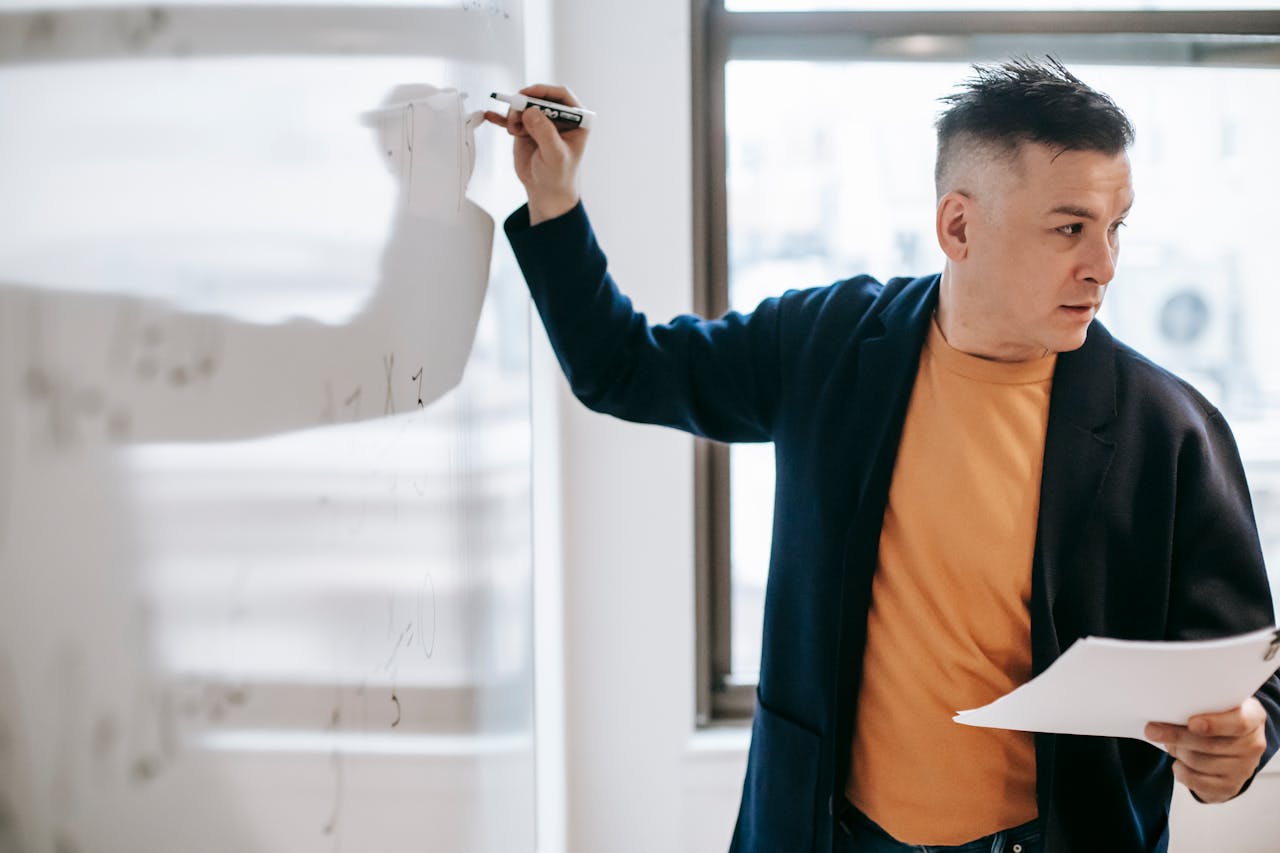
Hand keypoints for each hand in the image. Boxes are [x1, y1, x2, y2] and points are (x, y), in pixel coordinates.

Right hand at [483, 84, 587, 224]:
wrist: (546, 191)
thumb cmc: (559, 176)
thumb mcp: (555, 155)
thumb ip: (545, 133)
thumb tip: (531, 111)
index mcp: (576, 120)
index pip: (561, 96)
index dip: (544, 91)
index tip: (527, 94)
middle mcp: (559, 117)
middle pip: (539, 98)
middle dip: (525, 103)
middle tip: (514, 112)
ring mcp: (542, 122)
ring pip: (524, 106)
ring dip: (514, 113)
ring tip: (512, 130)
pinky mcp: (527, 128)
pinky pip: (513, 118)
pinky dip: (502, 117)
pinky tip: (491, 115)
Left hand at [1145, 697, 1267, 802]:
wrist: (1229, 747)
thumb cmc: (1215, 718)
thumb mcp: (1213, 706)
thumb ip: (1197, 705)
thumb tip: (1164, 709)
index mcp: (1252, 717)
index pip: (1239, 723)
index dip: (1214, 724)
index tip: (1191, 723)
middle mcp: (1253, 744)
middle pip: (1210, 744)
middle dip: (1176, 736)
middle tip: (1152, 730)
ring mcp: (1243, 768)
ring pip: (1199, 761)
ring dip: (1177, 752)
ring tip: (1172, 744)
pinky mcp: (1230, 787)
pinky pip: (1196, 781)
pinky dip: (1180, 770)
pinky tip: (1178, 762)